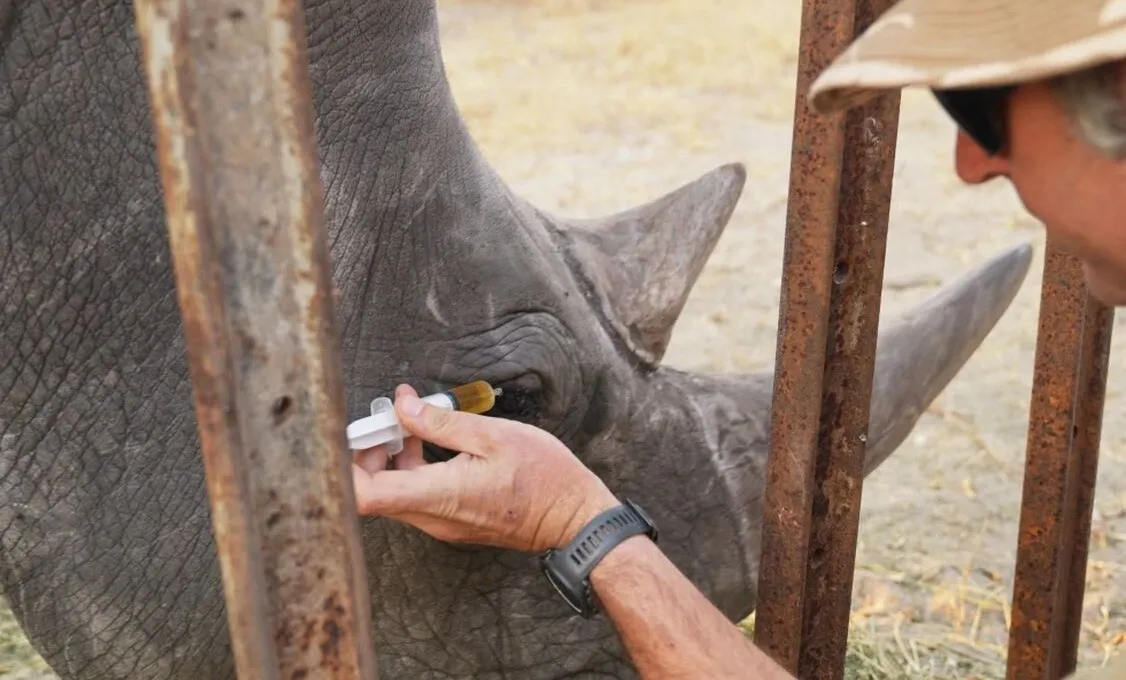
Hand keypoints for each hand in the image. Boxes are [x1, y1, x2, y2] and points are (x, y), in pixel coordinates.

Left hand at [352, 384, 619, 552]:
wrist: (573, 519)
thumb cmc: (543, 477)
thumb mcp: (493, 436)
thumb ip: (440, 422)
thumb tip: (402, 406)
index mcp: (439, 495)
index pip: (364, 496)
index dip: (344, 466)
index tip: (355, 432)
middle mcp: (433, 518)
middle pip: (371, 493)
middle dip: (367, 452)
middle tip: (387, 418)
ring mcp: (441, 525)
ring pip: (392, 494)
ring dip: (390, 458)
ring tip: (411, 424)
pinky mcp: (451, 524)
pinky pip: (415, 498)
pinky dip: (410, 470)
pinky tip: (429, 444)